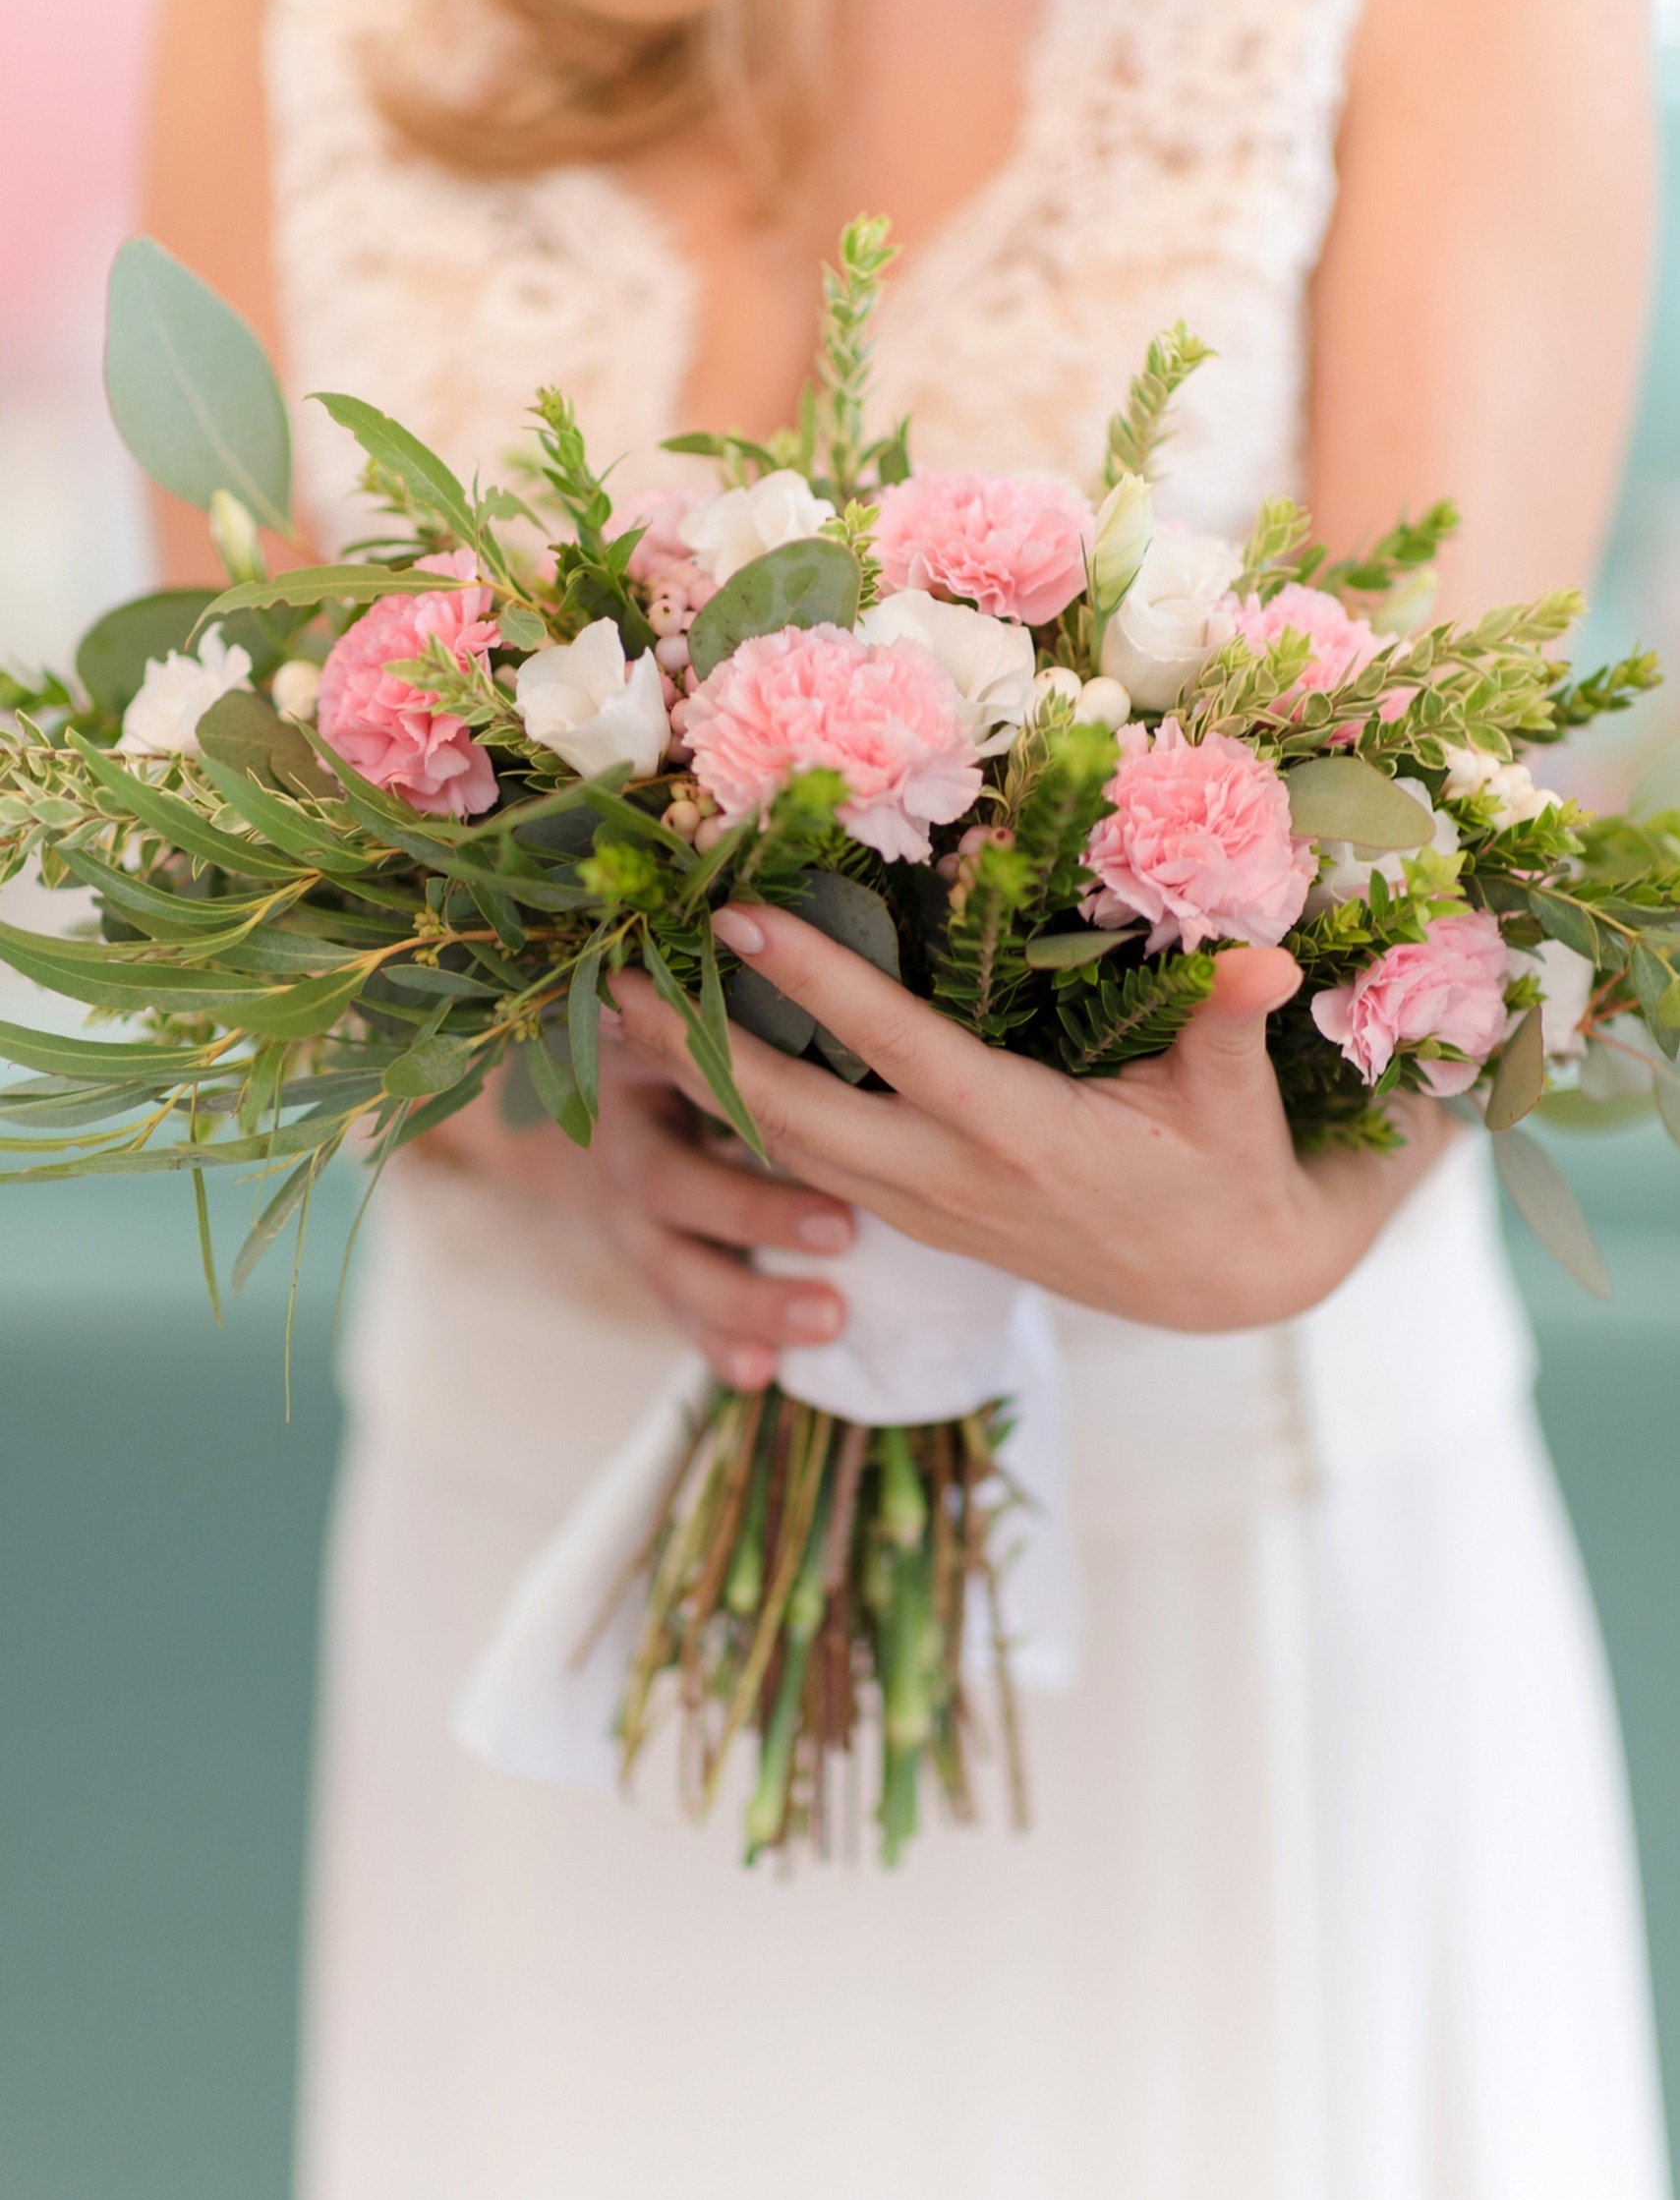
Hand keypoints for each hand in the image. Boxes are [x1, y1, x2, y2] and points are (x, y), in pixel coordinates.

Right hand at [420, 1042, 853, 1384]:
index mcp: (631, 1061)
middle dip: (753, 1214)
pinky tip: (761, 1374)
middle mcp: (616, 1141)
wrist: (575, 1099)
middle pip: (672, 1184)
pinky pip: (673, 1310)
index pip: (671, 1069)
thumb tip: (773, 951)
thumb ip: (714, 1007)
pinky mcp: (641, 1261)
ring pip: (672, 1265)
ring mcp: (621, 1213)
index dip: (721, 1081)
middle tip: (841, 1231)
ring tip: (830, 1322)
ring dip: (746, 1299)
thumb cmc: (670, 1034)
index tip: (804, 1106)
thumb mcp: (678, 1006)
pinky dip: (715, 1343)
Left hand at [614, 905, 1455, 1332]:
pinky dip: (744, 1120)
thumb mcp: (1237, 1102)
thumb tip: (1265, 957)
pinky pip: (808, 1169)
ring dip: (701, 1086)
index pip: (896, 1048)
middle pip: (795, 1116)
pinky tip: (692, 1074)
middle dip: (700, 1050)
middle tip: (613, 977)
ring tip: (620, 1018)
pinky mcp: (917, 1217)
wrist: (1222, 1282)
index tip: (738, 918)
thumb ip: (1229, 1025)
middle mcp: (950, 1180)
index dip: (817, 982)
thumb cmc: (1230, 1171)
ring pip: (785, 1150)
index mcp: (1017, 1137)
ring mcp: (923, 1209)